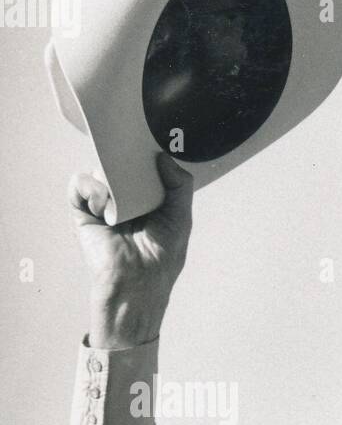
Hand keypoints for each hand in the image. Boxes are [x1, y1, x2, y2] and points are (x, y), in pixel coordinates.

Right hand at [69, 152, 193, 348]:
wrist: (137, 283)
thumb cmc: (161, 257)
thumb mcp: (180, 218)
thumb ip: (180, 186)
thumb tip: (163, 157)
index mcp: (148, 199)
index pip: (143, 167)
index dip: (145, 154)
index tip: (148, 141)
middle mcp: (124, 198)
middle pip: (120, 163)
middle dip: (125, 157)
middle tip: (132, 157)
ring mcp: (103, 203)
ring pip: (99, 169)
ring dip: (110, 176)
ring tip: (122, 198)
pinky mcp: (83, 211)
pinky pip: (79, 184)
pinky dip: (90, 187)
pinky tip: (104, 205)